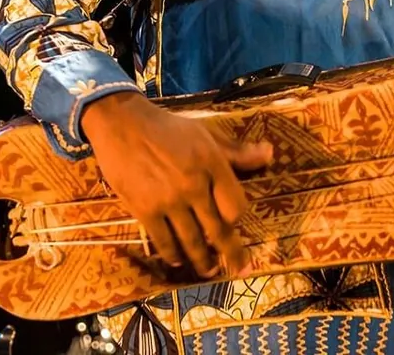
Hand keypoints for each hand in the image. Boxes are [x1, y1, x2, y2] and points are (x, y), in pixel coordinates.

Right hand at [80, 92, 273, 277]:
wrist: (123, 124)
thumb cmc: (168, 128)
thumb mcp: (206, 133)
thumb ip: (237, 151)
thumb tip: (270, 154)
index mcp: (212, 164)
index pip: (236, 205)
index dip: (238, 220)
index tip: (237, 228)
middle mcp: (194, 185)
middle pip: (217, 229)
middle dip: (231, 253)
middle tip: (239, 269)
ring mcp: (169, 200)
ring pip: (192, 240)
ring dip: (202, 260)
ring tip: (209, 271)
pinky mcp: (145, 210)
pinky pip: (163, 241)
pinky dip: (172, 254)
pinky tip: (178, 260)